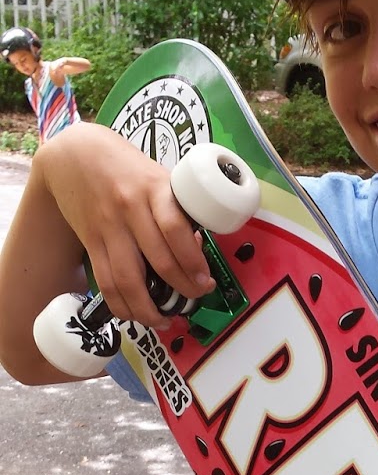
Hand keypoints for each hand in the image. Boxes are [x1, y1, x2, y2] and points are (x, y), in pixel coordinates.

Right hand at [39, 124, 213, 326]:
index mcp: (154, 189)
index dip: (193, 261)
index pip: (175, 229)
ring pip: (127, 279)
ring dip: (148, 309)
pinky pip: (105, 282)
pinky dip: (122, 305)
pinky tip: (136, 315)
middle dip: (181, 288)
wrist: (74, 154)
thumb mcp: (157, 176)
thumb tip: (199, 246)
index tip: (205, 280)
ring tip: (165, 320)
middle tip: (195, 298)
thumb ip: (176, 207)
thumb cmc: (126, 166)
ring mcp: (108, 228)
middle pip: (158, 260)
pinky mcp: (90, 242)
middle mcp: (130, 209)